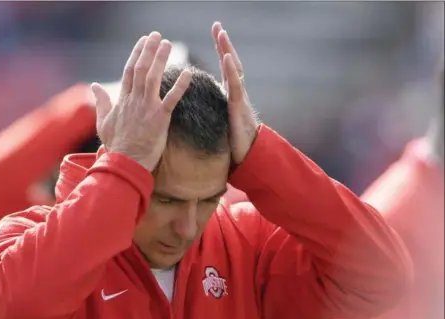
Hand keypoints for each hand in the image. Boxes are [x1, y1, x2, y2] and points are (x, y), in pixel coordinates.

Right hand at [91, 32, 192, 170]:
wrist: (125, 163)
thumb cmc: (115, 145)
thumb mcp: (103, 122)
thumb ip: (101, 102)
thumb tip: (94, 86)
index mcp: (122, 100)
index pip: (129, 71)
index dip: (136, 54)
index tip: (143, 41)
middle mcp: (134, 100)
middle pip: (141, 69)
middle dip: (149, 50)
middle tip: (157, 35)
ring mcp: (147, 109)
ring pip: (153, 78)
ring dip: (161, 59)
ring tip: (169, 44)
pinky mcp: (160, 119)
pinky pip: (171, 99)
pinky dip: (179, 86)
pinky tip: (188, 73)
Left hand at [212, 22, 259, 163]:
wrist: (248, 156)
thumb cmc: (235, 142)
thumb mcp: (223, 121)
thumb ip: (218, 109)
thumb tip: (206, 105)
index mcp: (231, 94)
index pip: (226, 67)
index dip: (221, 50)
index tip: (217, 33)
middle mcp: (237, 92)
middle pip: (230, 62)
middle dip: (224, 44)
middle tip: (218, 26)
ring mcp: (239, 98)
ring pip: (234, 70)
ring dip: (227, 51)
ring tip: (221, 34)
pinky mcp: (238, 107)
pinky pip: (235, 86)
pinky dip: (231, 70)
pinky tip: (226, 57)